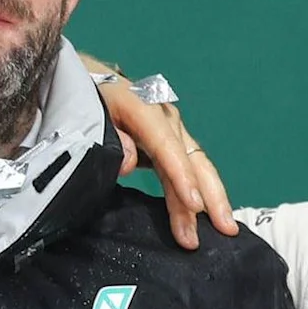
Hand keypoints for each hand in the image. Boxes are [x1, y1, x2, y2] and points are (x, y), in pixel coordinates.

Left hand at [83, 55, 234, 249]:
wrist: (84, 78)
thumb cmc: (85, 95)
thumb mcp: (87, 111)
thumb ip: (109, 138)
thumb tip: (130, 163)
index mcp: (141, 107)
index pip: (166, 146)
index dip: (181, 176)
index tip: (194, 205)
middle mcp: (164, 116)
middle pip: (191, 157)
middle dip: (209, 195)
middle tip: (223, 230)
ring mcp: (169, 127)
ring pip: (195, 164)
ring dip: (208, 199)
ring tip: (222, 230)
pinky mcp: (167, 139)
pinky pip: (187, 165)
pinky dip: (199, 190)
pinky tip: (207, 214)